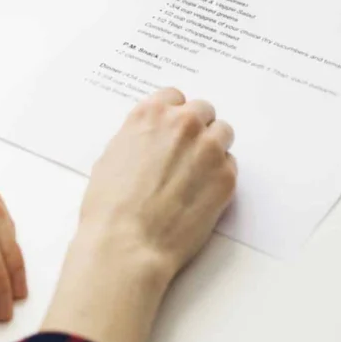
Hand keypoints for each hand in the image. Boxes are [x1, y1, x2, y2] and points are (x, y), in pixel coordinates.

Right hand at [41, 88, 235, 341]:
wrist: (127, 244)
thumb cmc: (109, 207)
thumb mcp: (111, 157)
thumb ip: (139, 138)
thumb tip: (152, 141)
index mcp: (151, 114)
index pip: (175, 97)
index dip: (174, 115)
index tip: (173, 130)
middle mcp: (183, 124)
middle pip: (203, 111)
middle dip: (197, 128)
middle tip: (187, 153)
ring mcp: (208, 149)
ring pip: (223, 133)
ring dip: (213, 147)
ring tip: (197, 173)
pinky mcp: (226, 177)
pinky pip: (230, 165)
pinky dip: (220, 175)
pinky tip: (201, 194)